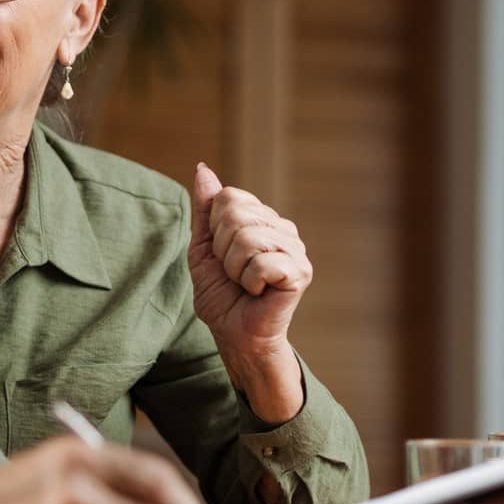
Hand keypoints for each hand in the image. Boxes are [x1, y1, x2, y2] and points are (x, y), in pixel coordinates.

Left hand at [188, 162, 310, 422]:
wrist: (236, 335)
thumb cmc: (221, 295)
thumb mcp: (203, 248)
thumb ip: (204, 210)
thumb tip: (202, 169)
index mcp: (261, 218)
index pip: (228, 198)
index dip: (214, 230)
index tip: (222, 255)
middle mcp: (283, 228)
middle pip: (236, 216)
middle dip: (223, 251)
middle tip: (234, 273)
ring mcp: (295, 248)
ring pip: (248, 238)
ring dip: (235, 269)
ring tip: (246, 284)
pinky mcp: (300, 272)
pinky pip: (262, 263)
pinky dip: (250, 282)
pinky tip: (259, 292)